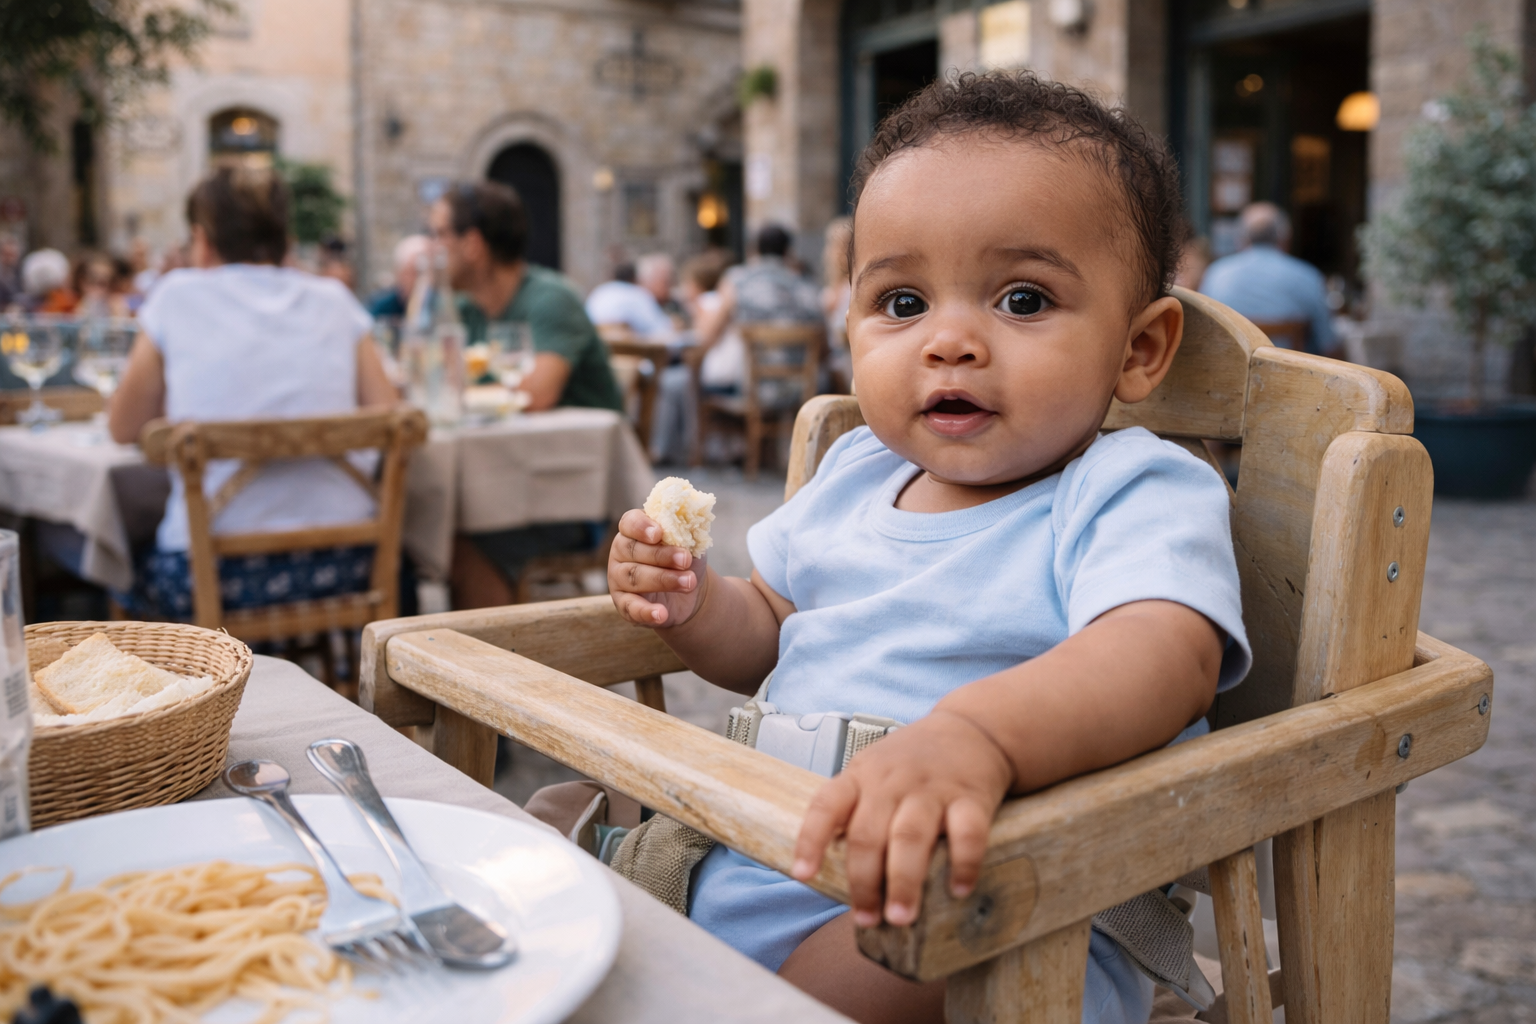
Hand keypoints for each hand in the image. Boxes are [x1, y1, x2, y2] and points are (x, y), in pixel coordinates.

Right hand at [608, 509, 706, 627]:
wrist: (689, 589)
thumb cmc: (685, 558)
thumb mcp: (690, 541)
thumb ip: (687, 528)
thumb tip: (693, 514)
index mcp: (634, 531)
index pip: (629, 522)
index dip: (641, 526)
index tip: (659, 533)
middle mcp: (621, 552)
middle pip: (634, 551)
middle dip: (662, 556)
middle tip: (686, 560)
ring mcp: (618, 579)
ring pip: (635, 577)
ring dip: (664, 580)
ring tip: (689, 582)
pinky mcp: (624, 604)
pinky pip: (631, 607)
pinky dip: (646, 611)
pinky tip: (661, 613)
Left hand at [790, 710, 1013, 927]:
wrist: (972, 729)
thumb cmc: (914, 761)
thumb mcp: (873, 772)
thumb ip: (856, 812)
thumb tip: (833, 873)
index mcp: (861, 776)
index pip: (826, 805)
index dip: (811, 840)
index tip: (803, 875)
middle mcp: (892, 781)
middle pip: (868, 834)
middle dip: (864, 882)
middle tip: (866, 918)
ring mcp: (932, 788)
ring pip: (910, 837)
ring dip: (903, 882)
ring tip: (900, 917)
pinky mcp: (971, 797)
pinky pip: (967, 832)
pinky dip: (963, 864)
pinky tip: (957, 890)